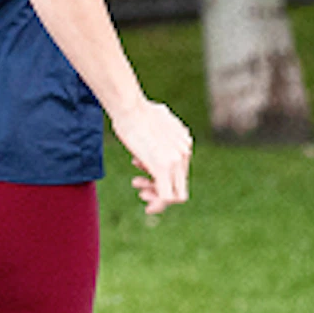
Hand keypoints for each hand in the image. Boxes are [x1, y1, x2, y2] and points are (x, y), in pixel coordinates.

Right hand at [110, 99, 191, 217]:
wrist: (128, 106)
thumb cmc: (132, 109)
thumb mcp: (151, 120)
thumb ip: (157, 130)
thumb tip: (154, 127)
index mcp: (184, 140)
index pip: (181, 170)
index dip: (164, 178)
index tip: (143, 176)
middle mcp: (185, 151)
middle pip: (181, 185)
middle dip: (160, 190)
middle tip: (139, 184)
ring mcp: (177, 160)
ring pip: (175, 194)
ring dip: (155, 196)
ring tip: (136, 185)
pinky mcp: (163, 167)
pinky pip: (167, 196)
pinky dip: (158, 205)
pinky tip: (147, 207)